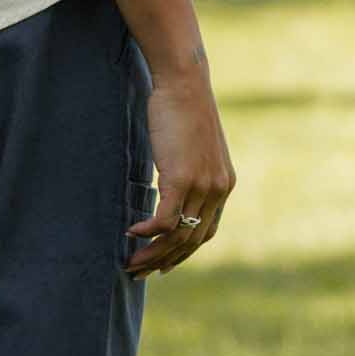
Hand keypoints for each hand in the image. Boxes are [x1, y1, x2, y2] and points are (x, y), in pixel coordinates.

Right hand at [124, 67, 235, 277]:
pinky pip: (164, 220)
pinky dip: (147, 231)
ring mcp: (201, 186)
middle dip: (164, 261)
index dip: (184, 252)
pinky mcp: (181, 179)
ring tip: (130, 261)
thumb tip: (172, 180)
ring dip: (152, 253)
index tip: (165, 265)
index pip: (205, 232)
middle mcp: (217, 190)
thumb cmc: (183, 108)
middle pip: (190, 240)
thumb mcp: (194, 145)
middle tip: (140, 271)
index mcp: (223, 184)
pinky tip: (130, 234)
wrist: (184, 84)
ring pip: (177, 235)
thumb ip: (189, 168)